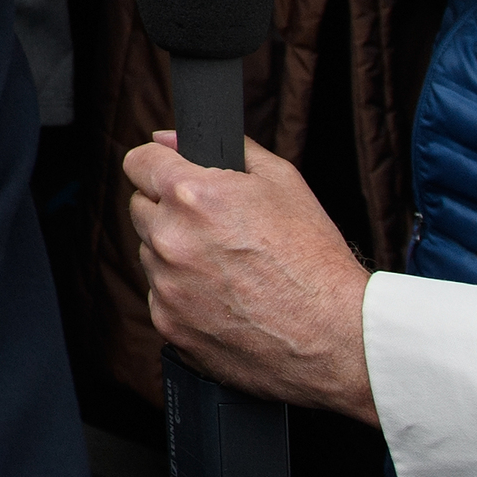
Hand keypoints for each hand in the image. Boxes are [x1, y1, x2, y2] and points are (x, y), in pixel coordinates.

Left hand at [125, 134, 376, 422]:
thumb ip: (225, 148)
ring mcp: (165, 285)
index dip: (158, 165)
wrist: (339, 337)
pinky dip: (185, 296)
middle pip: (141, 208)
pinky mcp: (168, 324)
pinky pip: (162, 296)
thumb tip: (170, 139)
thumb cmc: (316, 260)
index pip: (137, 162)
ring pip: (152, 254)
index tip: (170, 175)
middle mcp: (170, 239)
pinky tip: (227, 300)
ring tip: (230, 269)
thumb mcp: (284, 182)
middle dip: (170, 211)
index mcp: (192, 196)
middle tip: (216, 229)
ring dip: (177, 255)